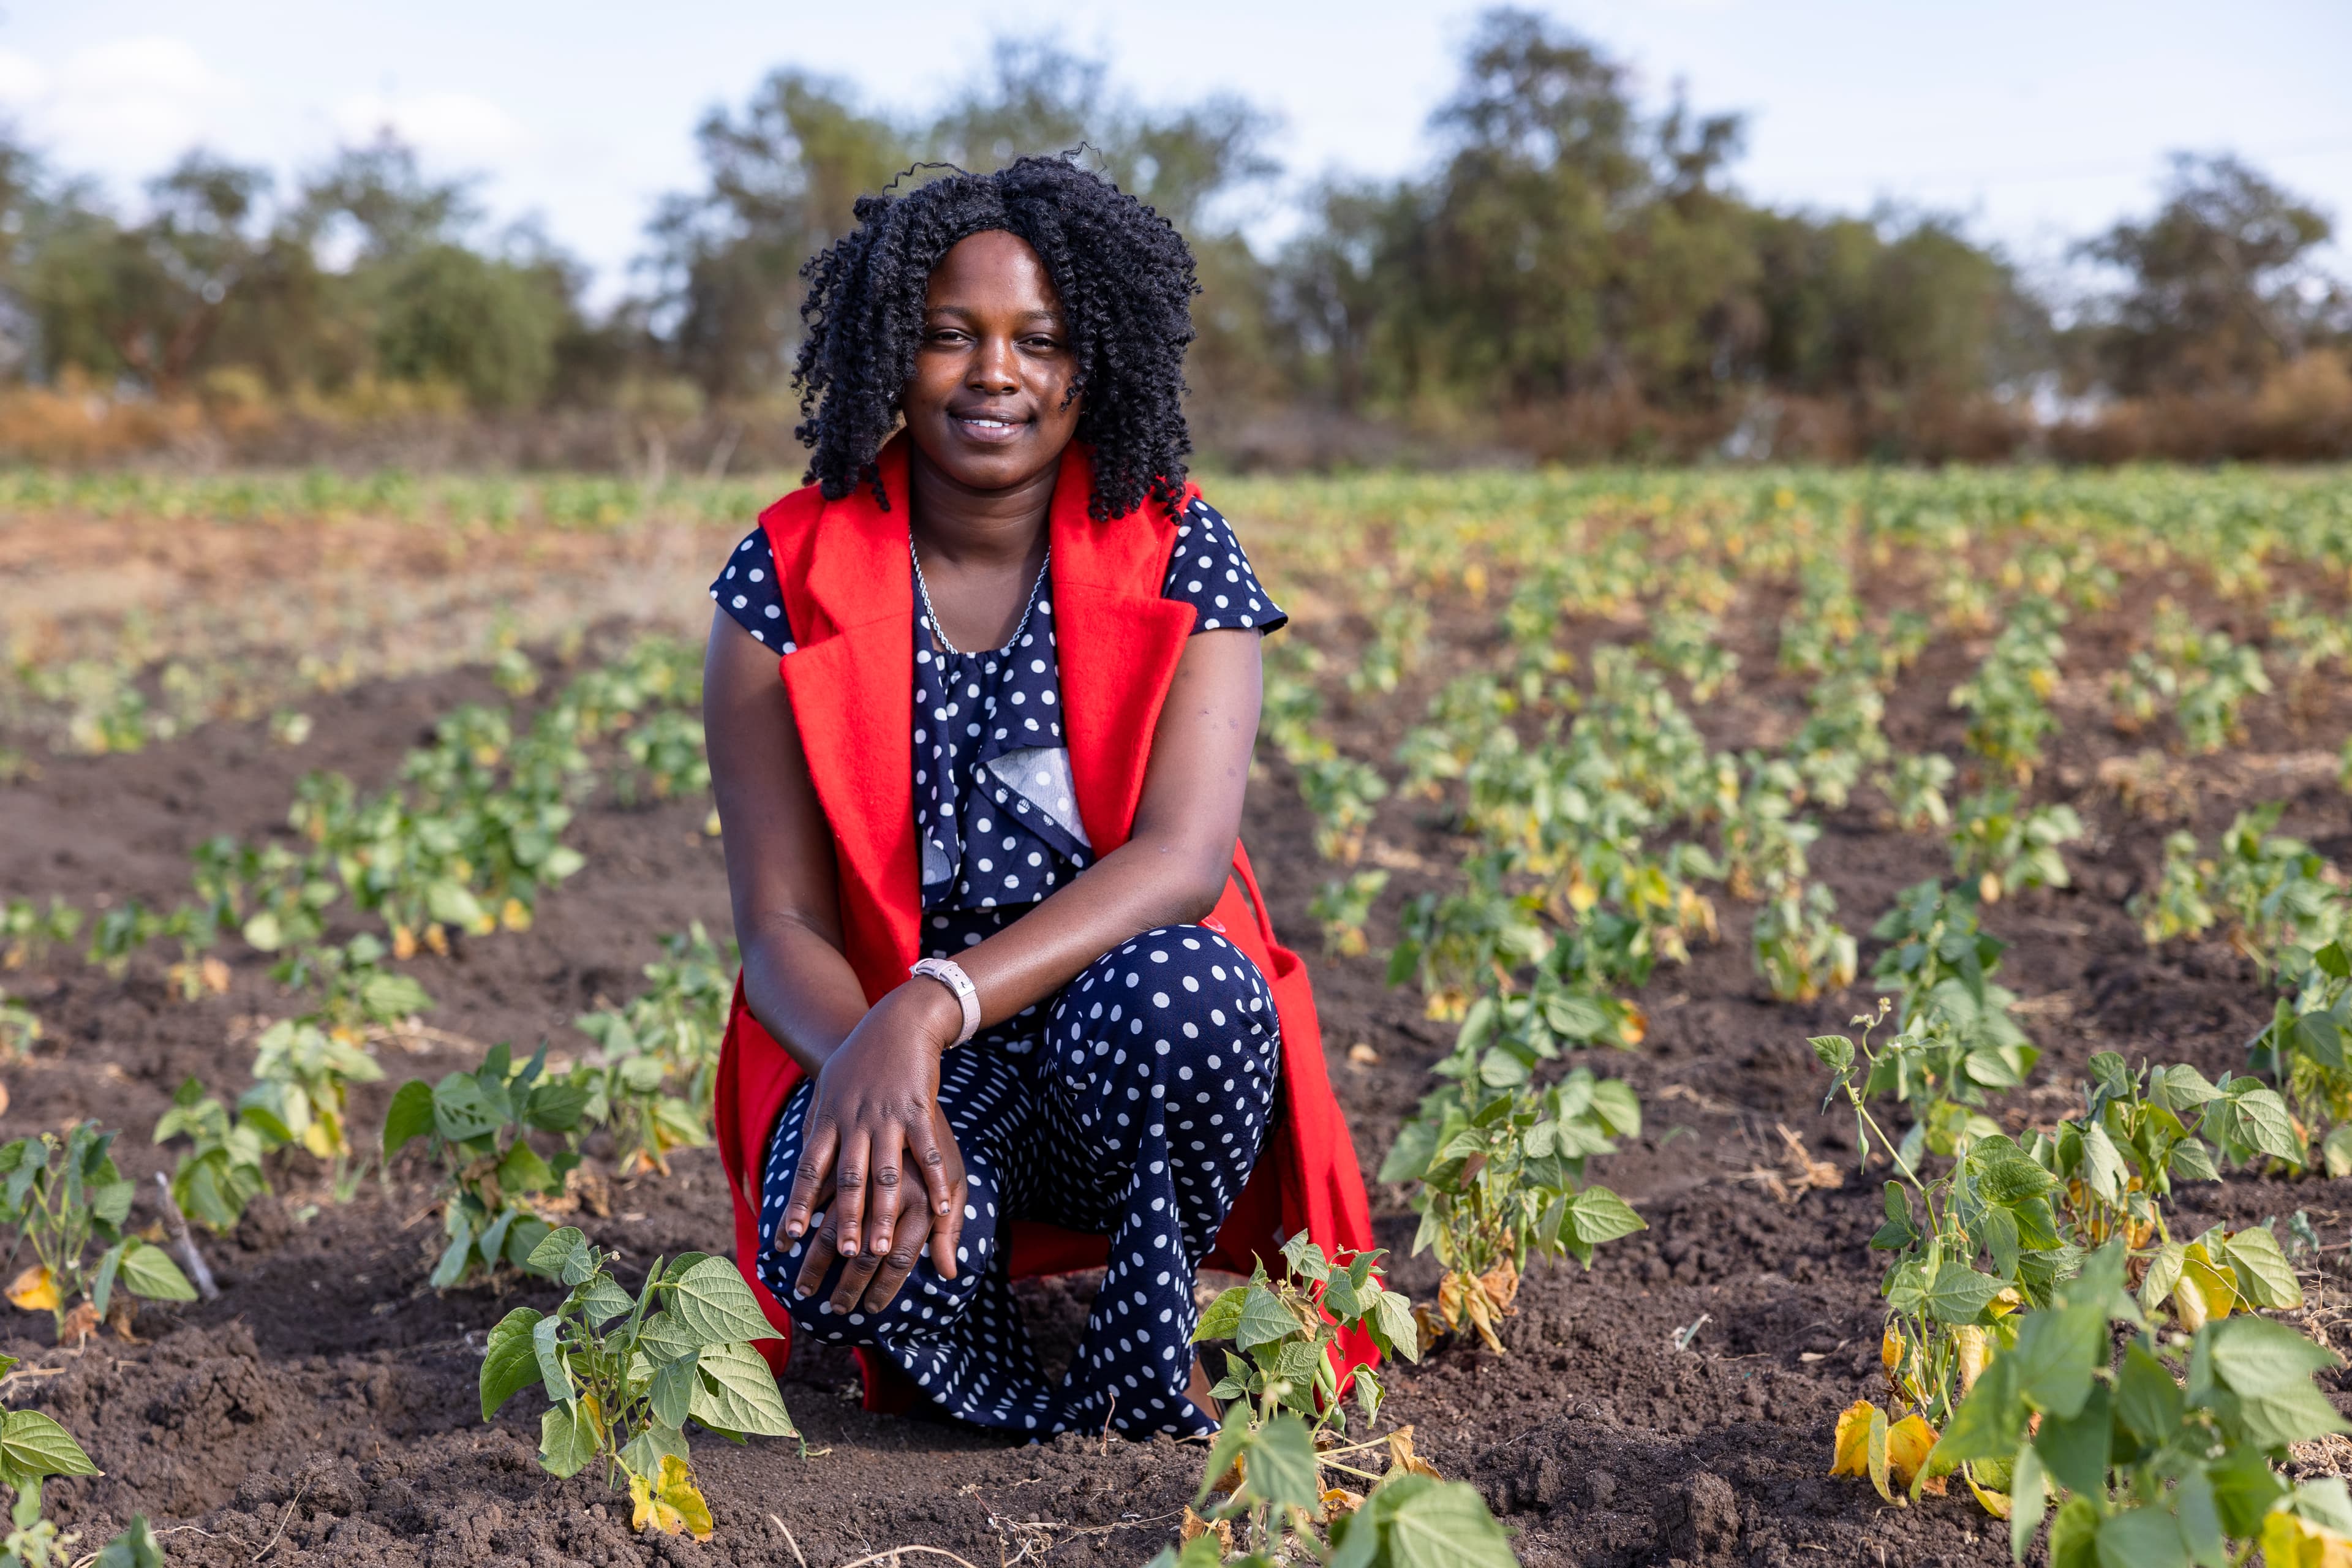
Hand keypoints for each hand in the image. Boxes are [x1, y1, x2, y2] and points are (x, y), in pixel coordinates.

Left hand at [778, 981, 965, 1278]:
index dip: (800, 1203)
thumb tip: (805, 1167)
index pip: (810, 1168)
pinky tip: (939, 1208)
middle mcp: (854, 1119)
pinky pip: (926, 1151)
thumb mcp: (828, 1090)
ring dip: (882, 1212)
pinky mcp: (919, 1107)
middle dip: (845, 1219)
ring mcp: (887, 1114)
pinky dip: (933, 1180)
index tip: (791, 1237)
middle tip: (843, 1256)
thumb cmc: (858, 1061)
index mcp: (828, 1118)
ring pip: (884, 1171)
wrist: (896, 1020)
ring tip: (881, 1249)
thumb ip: (818, 1131)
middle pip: (847, 1177)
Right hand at [783, 1103, 966, 1313]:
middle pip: (864, 1223)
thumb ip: (950, 1227)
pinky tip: (786, 1228)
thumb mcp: (954, 1174)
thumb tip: (952, 1274)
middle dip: (841, 1260)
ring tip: (789, 1255)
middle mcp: (894, 1165)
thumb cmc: (935, 1129)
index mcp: (923, 1184)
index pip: (906, 1246)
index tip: (872, 1307)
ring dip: (810, 1226)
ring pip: (834, 1192)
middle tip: (821, 1297)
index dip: (886, 1278)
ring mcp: (863, 1142)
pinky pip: (815, 1168)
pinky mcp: (837, 1124)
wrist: (905, 1043)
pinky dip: (800, 1200)